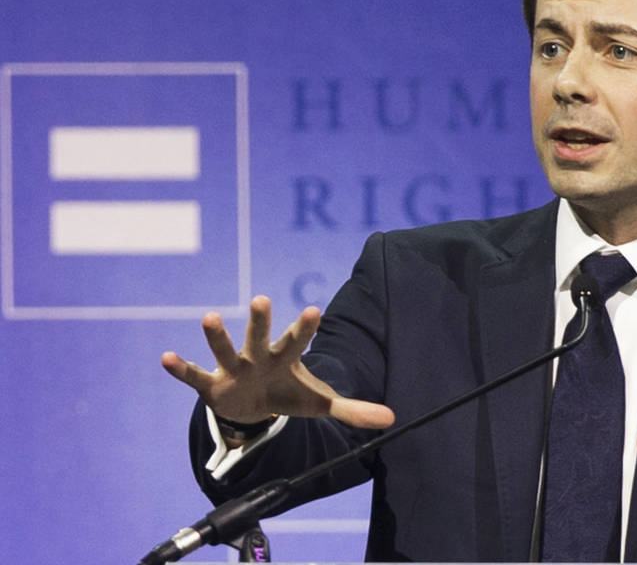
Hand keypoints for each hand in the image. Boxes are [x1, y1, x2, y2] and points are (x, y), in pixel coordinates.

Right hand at [161, 295, 394, 430]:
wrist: (254, 408)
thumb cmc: (288, 394)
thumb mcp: (320, 403)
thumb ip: (352, 408)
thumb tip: (390, 418)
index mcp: (286, 357)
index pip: (299, 339)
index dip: (306, 326)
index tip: (315, 309)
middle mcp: (259, 356)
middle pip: (262, 336)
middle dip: (261, 321)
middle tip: (262, 299)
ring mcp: (234, 368)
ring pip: (225, 349)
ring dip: (217, 336)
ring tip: (208, 317)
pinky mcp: (213, 385)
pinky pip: (195, 375)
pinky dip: (180, 369)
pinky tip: (165, 358)